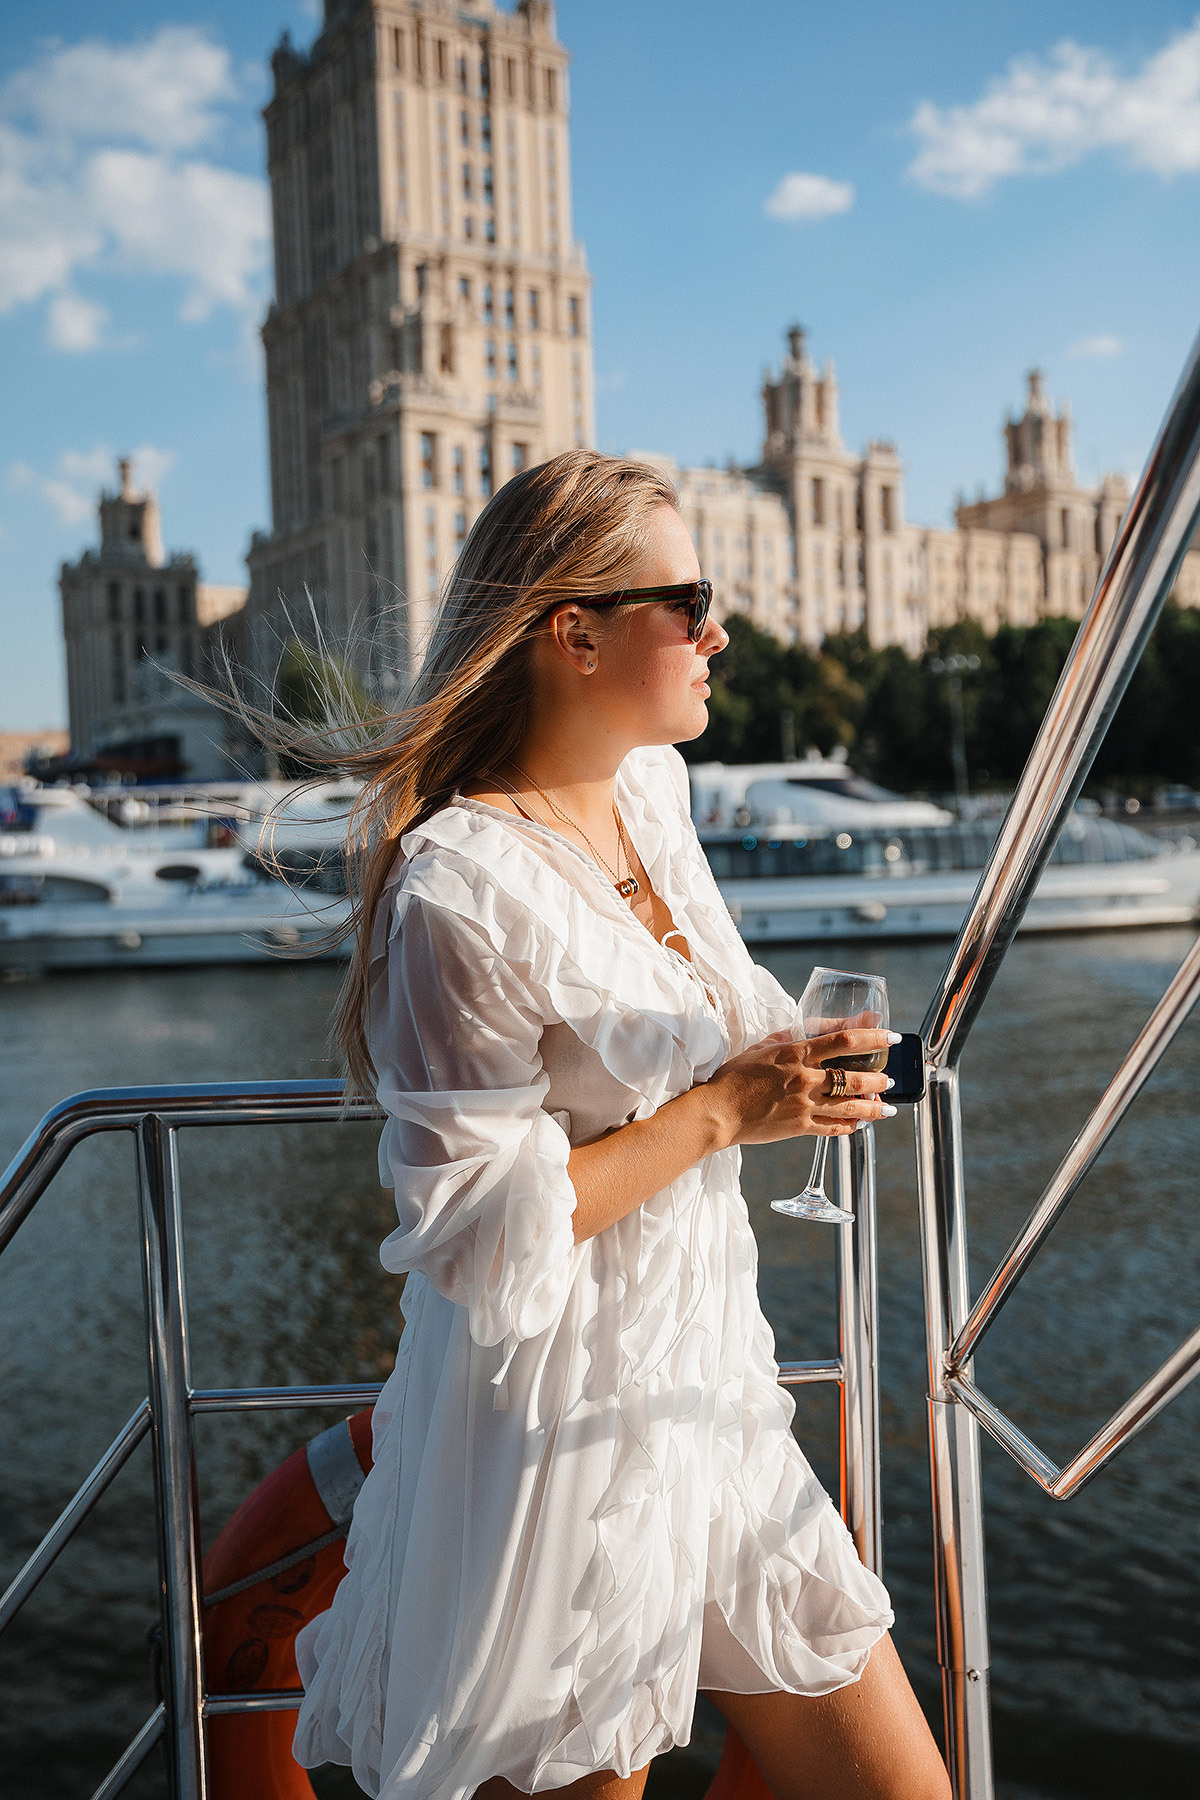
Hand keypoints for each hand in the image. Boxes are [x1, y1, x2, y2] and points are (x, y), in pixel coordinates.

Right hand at [703, 1027, 896, 1149]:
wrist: (718, 1112)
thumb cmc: (735, 1076)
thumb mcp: (762, 1046)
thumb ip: (790, 1037)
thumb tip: (812, 1029)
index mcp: (796, 1053)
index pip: (844, 1040)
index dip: (872, 1036)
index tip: (890, 1036)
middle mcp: (805, 1079)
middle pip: (855, 1077)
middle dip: (879, 1078)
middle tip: (889, 1078)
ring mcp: (804, 1105)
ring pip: (851, 1107)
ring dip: (874, 1107)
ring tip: (886, 1108)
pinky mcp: (800, 1127)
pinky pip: (834, 1128)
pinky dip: (851, 1127)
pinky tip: (860, 1125)